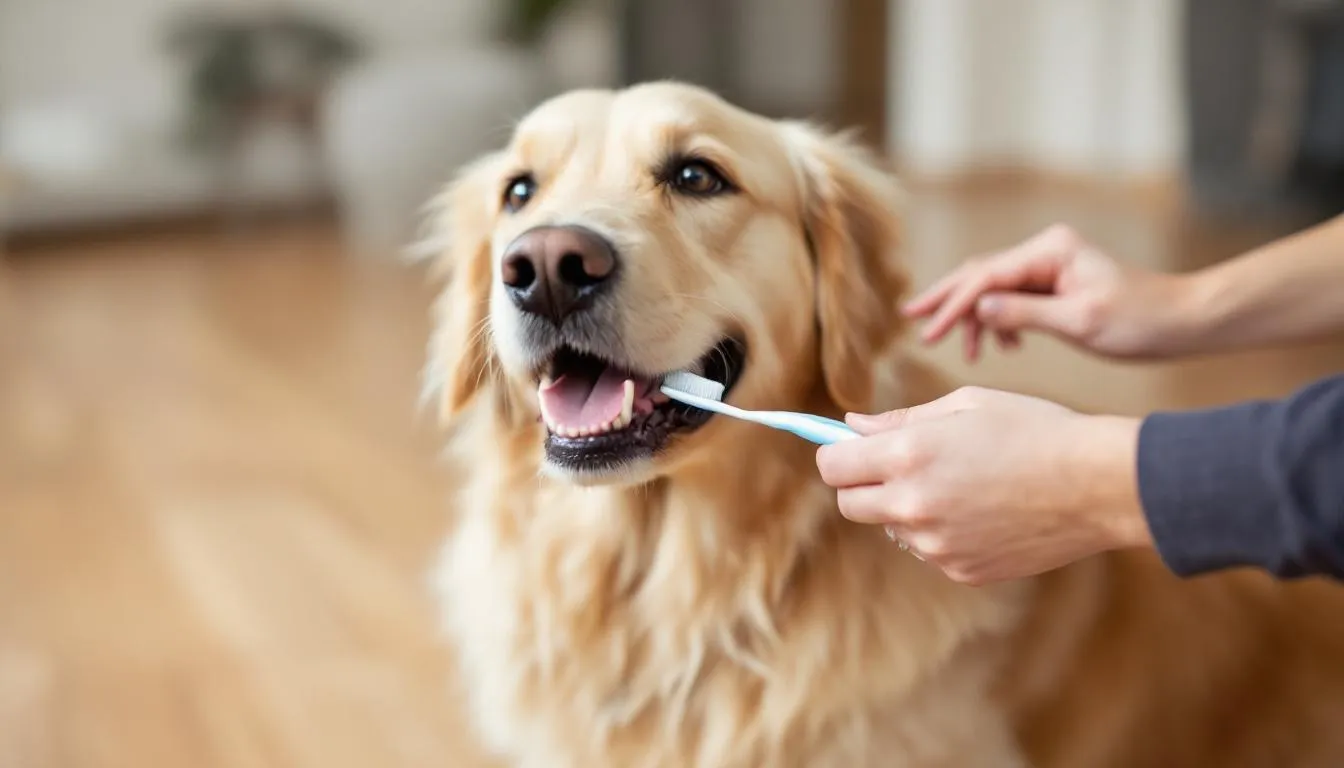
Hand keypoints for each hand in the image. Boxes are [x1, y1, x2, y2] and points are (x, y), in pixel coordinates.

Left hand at [815, 387, 1150, 584]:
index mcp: (909, 455)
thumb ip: (900, 419)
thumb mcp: (967, 405)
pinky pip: (929, 549)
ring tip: (961, 482)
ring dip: (907, 507)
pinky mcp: (961, 569)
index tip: (850, 448)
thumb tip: (852, 426)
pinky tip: (984, 509)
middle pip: (849, 504)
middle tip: (898, 464)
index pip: (833, 466)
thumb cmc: (1036, 429)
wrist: (1097, 484)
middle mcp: (914, 505)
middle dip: (862, 483)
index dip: (838, 453)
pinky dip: (942, 531)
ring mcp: (937, 544)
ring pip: (892, 526)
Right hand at [903, 224, 1197, 361]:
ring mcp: (1050, 264)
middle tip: (912, 322)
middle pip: (980, 273)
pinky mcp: (1056, 282)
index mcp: (1049, 252)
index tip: (926, 333)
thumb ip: (1024, 314)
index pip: (985, 277)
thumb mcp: (1079, 322)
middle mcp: (1046, 250)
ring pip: (994, 287)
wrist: (1184, 320)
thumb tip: (977, 311)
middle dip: (947, 300)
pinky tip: (1003, 346)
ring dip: (974, 317)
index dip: (952, 307)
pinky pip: (1013, 297)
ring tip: (964, 350)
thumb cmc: (1141, 321)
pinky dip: (998, 320)